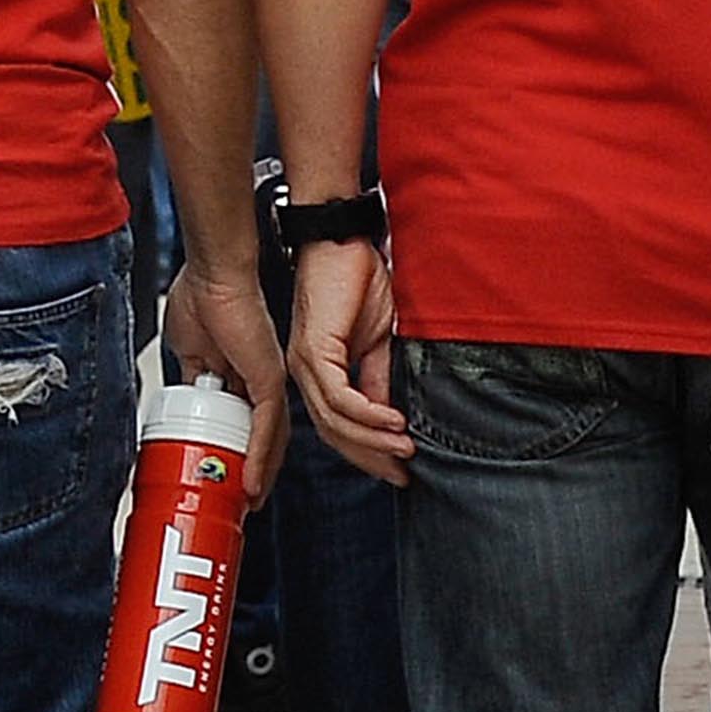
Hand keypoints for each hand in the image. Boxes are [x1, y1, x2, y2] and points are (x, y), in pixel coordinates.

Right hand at [161, 260, 288, 499]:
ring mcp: (269, 382)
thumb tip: (186, 402)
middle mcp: (264, 381)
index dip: (237, 454)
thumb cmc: (202, 297)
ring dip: (256, 476)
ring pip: (270, 441)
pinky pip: (267, 430)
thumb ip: (195, 378)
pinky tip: (250, 483)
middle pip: (264, 439)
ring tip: (244, 503)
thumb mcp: (190, 353)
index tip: (224, 476)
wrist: (213, 276)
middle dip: (250, 474)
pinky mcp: (269, 381)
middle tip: (236, 503)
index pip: (247, 425)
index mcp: (245, 374)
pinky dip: (259, 460)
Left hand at [286, 237, 412, 484]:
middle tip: (402, 471)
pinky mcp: (315, 349)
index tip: (397, 468)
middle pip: (334, 433)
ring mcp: (306, 362)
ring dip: (374, 440)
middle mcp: (305, 372)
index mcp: (317, 371)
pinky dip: (369, 414)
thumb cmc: (358, 279)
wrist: (344, 240)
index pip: (337, 426)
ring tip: (405, 448)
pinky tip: (393, 421)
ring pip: (336, 421)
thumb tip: (389, 415)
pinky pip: (341, 396)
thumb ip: (377, 378)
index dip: (367, 452)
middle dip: (371, 457)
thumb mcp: (376, 339)